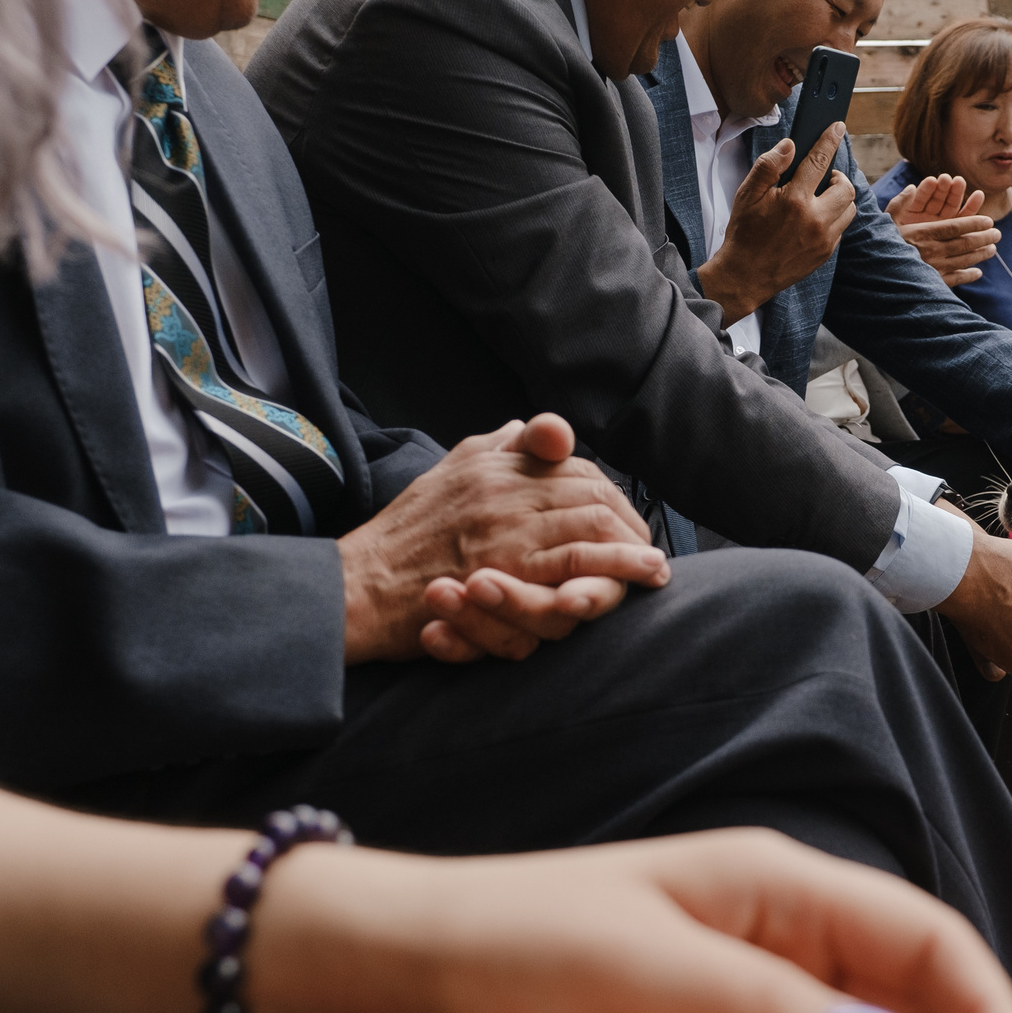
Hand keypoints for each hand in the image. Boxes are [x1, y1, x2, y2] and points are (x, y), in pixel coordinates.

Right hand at [339, 415, 669, 664]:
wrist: (358, 586)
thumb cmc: (399, 539)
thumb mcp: (445, 473)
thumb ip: (491, 448)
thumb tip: (525, 426)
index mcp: (491, 462)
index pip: (568, 463)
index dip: (604, 489)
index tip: (621, 513)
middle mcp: (503, 485)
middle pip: (591, 491)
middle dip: (627, 520)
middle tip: (647, 548)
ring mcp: (506, 525)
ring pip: (591, 521)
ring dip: (631, 547)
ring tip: (653, 567)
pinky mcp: (507, 567)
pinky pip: (575, 561)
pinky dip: (614, 568)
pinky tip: (636, 579)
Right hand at [697, 129, 856, 325]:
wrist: (745, 275)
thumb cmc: (744, 233)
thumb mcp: (748, 194)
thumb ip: (769, 166)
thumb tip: (790, 145)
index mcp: (795, 201)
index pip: (819, 161)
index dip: (829, 140)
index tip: (838, 127)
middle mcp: (815, 220)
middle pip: (846, 188)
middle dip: (837, 177)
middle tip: (821, 178)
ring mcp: (824, 239)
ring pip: (849, 209)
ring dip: (838, 198)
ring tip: (818, 198)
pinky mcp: (826, 253)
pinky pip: (841, 228)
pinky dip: (834, 217)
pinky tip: (814, 218)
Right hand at [886, 176, 997, 287]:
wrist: (875, 273)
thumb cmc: (880, 243)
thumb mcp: (887, 220)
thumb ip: (900, 203)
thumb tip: (913, 187)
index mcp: (922, 233)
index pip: (955, 226)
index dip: (974, 223)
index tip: (989, 220)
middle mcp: (931, 251)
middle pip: (964, 243)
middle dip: (983, 237)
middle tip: (997, 233)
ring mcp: (933, 268)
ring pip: (963, 260)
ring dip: (980, 255)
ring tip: (992, 249)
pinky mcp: (931, 283)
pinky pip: (954, 279)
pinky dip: (968, 276)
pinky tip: (977, 272)